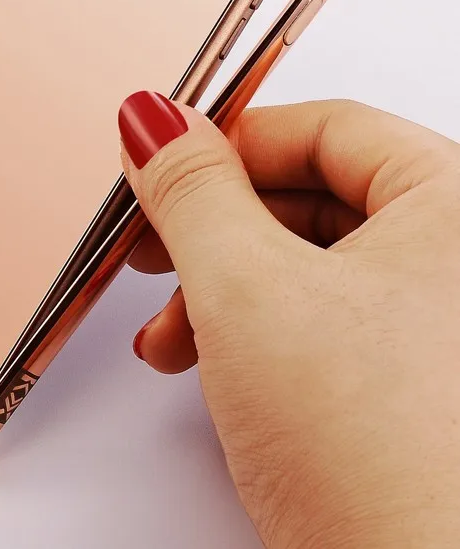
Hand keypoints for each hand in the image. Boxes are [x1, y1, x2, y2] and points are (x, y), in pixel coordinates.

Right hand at [118, 95, 459, 547]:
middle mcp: (457, 257)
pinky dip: (253, 333)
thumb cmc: (386, 461)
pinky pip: (321, 320)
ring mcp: (438, 322)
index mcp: (455, 204)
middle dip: (213, 229)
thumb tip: (154, 122)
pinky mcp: (411, 381)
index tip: (163, 160)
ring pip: (307, 264)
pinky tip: (210, 365)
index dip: (229, 141)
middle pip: (311, 197)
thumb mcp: (248, 290)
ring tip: (169, 333)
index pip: (324, 128)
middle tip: (153, 242)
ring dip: (221, 289)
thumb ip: (192, 190)